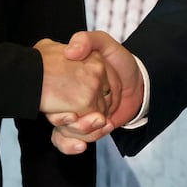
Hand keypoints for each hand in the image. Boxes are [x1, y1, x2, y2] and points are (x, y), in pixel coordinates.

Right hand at [46, 30, 142, 153]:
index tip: (66, 114)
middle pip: (57, 119)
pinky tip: (81, 146)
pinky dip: (70, 146)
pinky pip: (68, 142)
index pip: (49, 97)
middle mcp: (67, 97)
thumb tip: (70, 51)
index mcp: (66, 79)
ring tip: (103, 123)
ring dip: (80, 134)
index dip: (55, 110)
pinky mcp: (84, 127)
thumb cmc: (119, 62)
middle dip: (71, 125)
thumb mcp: (104, 43)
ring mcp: (76, 113)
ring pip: (64, 132)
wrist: (138, 83)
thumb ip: (88, 40)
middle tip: (89, 119)